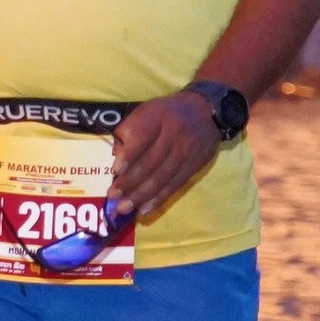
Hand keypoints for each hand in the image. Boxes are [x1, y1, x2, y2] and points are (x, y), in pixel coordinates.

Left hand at [112, 90, 221, 222]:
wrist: (206, 111)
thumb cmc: (167, 113)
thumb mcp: (146, 110)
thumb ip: (129, 130)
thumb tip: (116, 156)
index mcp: (158, 117)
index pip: (143, 137)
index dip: (129, 155)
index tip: (115, 171)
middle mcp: (173, 135)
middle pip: (151, 161)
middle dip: (131, 181)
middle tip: (113, 196)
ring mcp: (186, 152)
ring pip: (162, 177)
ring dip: (142, 195)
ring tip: (124, 208)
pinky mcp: (194, 166)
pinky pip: (174, 185)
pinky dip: (159, 199)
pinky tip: (144, 210)